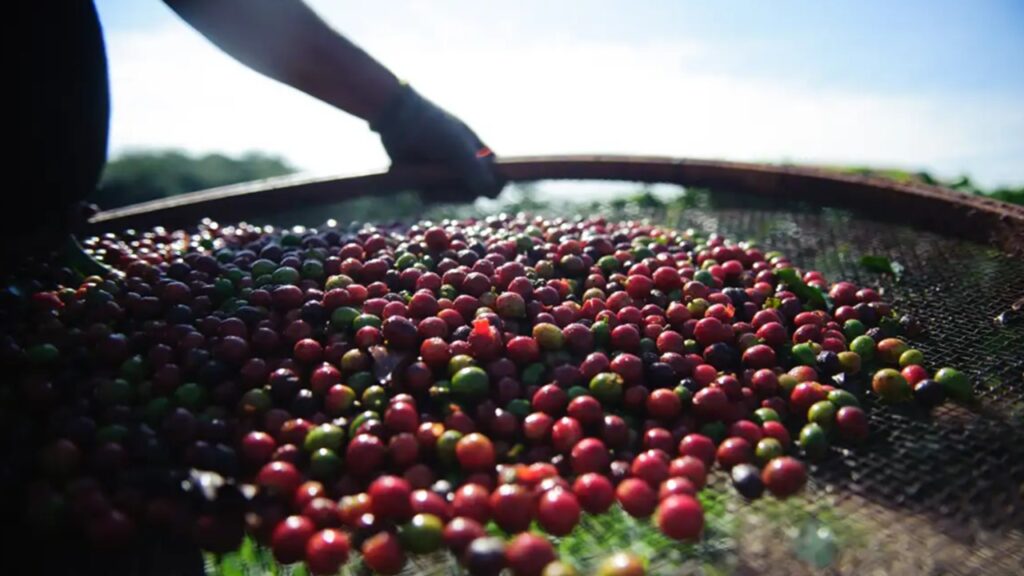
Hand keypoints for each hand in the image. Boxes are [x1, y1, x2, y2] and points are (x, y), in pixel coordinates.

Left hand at [371, 84, 503, 200]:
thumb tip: (491, 193)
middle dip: (462, 193)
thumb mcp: (458, 148)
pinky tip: (422, 185)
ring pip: (455, 197)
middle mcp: (465, 164)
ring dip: (444, 194)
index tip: (486, 190)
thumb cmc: (433, 128)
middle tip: (447, 186)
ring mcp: (446, 173)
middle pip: (475, 193)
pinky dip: (431, 194)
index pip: (497, 176)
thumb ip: (476, 170)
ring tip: (430, 185)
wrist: (397, 119)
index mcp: (479, 153)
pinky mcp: (428, 180)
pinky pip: (436, 197)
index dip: (494, 185)